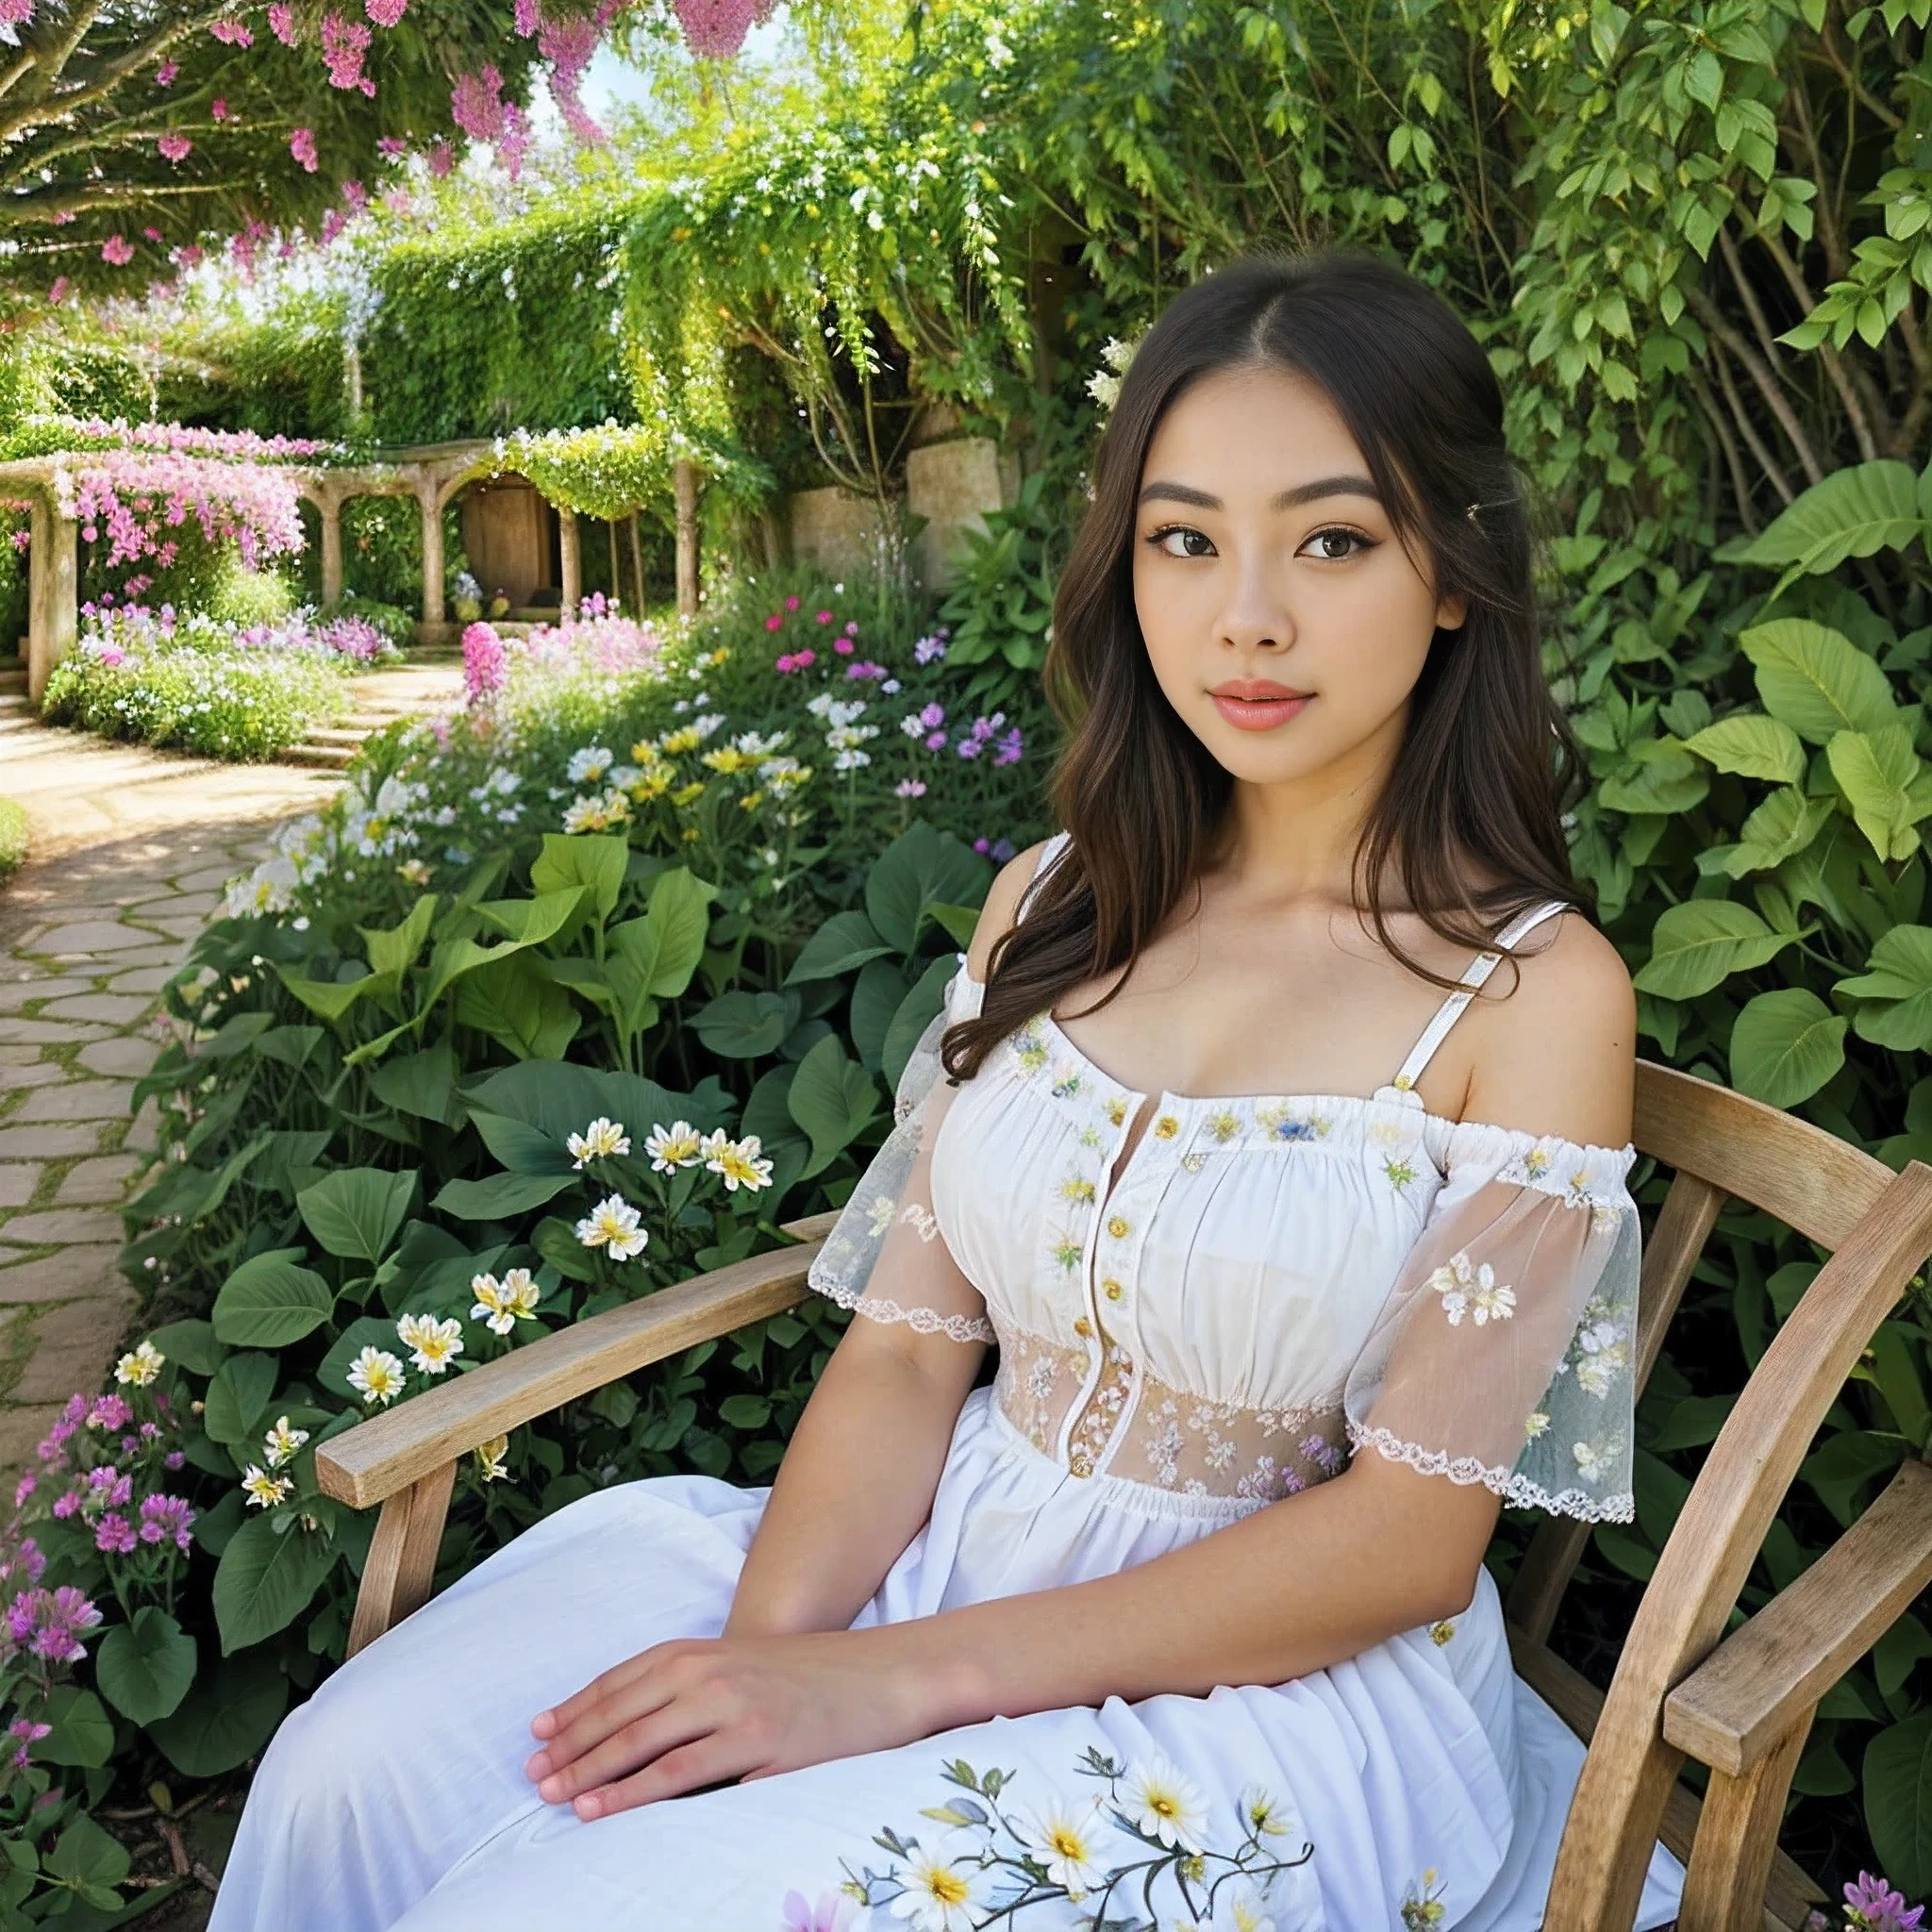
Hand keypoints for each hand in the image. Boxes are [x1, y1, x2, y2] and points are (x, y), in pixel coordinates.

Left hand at [523, 1629, 933, 1819]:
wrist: (883, 1678)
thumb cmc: (808, 1678)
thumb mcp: (743, 1666)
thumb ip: (692, 1684)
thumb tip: (632, 1719)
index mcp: (704, 1652)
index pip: (622, 1682)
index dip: (575, 1709)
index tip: (537, 1734)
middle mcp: (713, 1674)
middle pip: (625, 1714)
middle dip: (572, 1746)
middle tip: (532, 1775)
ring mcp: (738, 1709)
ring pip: (648, 1746)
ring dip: (595, 1773)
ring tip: (558, 1796)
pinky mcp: (763, 1747)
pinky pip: (689, 1776)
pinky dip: (640, 1794)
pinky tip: (610, 1809)